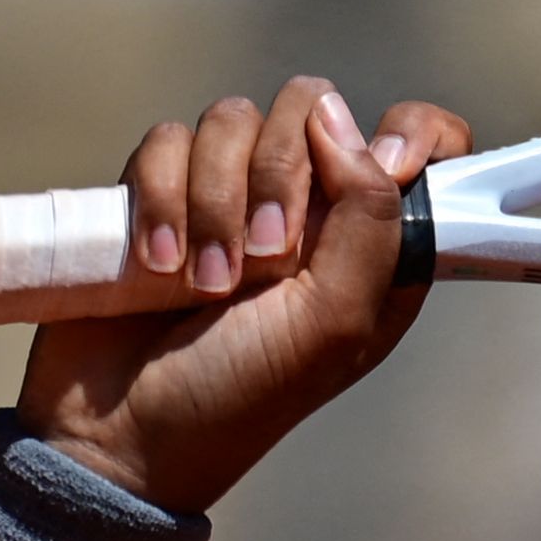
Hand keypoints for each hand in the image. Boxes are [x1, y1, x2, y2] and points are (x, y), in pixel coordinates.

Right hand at [14, 79, 473, 515]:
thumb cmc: (239, 395)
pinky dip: (160, 197)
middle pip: (313, 108)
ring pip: (232, 119)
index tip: (387, 162)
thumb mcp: (335, 324)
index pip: (421, 142)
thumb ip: (368, 219)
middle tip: (264, 258)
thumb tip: (339, 120)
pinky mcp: (162, 192)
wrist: (119, 432)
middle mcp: (307, 210)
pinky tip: (154, 263)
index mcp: (370, 245)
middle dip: (281, 175)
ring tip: (201, 281)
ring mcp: (230, 195)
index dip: (412, 132)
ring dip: (213, 199)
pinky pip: (166, 140)